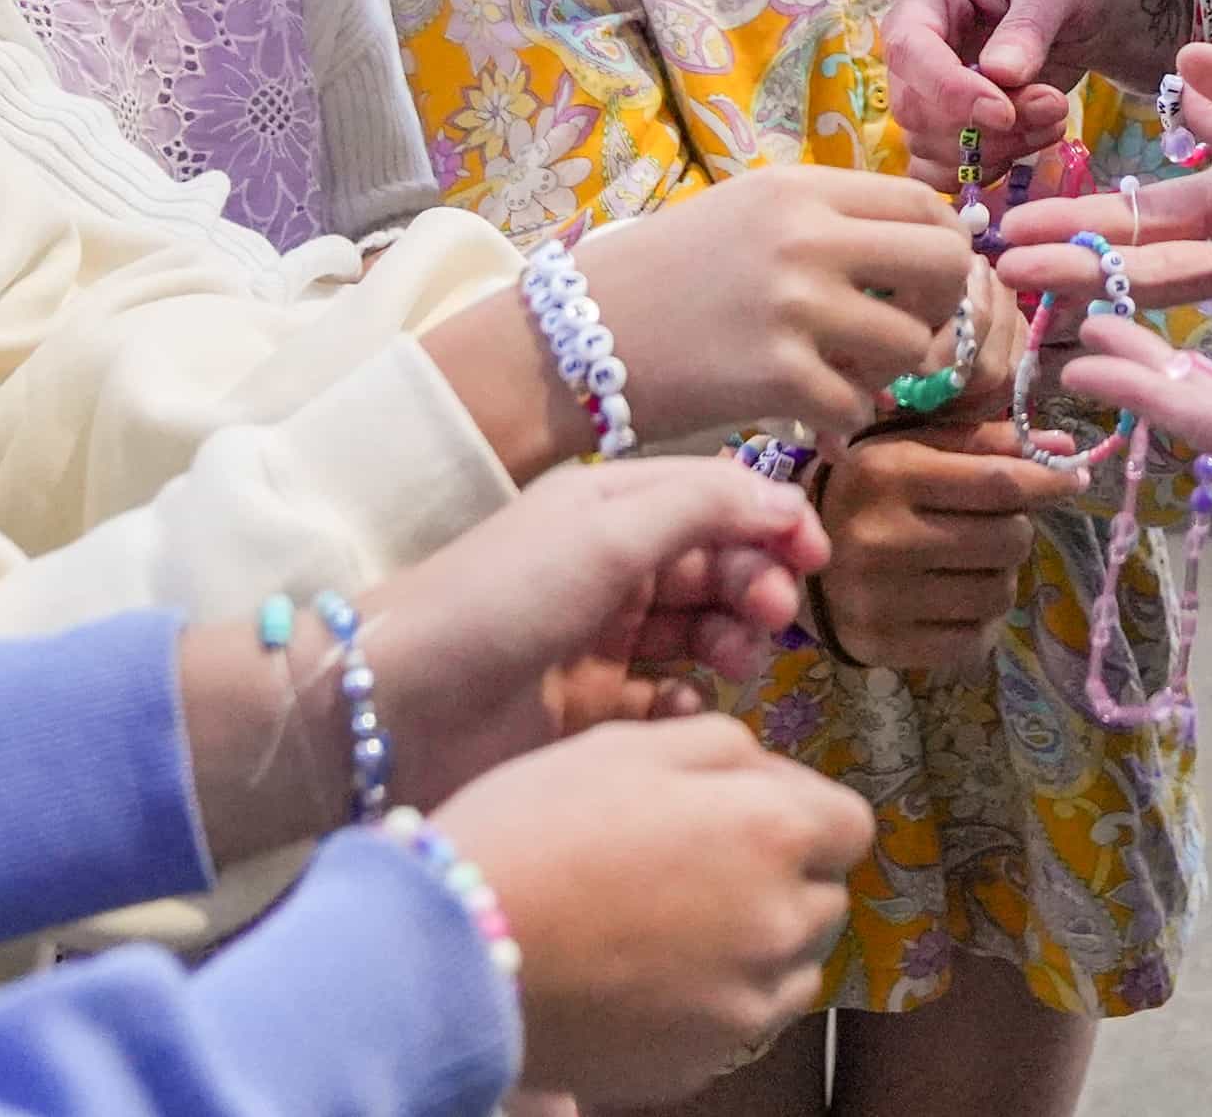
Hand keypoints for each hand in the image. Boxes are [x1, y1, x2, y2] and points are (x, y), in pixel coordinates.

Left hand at [358, 457, 827, 802]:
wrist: (396, 705)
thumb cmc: (503, 597)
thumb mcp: (607, 529)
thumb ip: (705, 504)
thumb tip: (787, 499)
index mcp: (610, 506)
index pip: (716, 496)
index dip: (771, 519)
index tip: (815, 554)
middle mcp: (609, 568)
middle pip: (717, 565)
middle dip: (757, 583)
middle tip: (774, 615)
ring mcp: (599, 642)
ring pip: (700, 633)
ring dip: (733, 639)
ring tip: (737, 660)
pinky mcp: (589, 715)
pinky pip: (667, 704)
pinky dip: (690, 705)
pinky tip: (689, 709)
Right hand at [431, 717, 871, 1103]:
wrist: (455, 952)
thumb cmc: (537, 827)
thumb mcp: (630, 744)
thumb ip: (725, 747)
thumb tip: (769, 774)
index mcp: (773, 830)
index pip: (850, 824)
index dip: (801, 811)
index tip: (746, 812)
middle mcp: (781, 922)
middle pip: (824, 896)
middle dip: (783, 875)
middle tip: (698, 864)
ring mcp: (746, 1004)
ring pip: (793, 966)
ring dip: (759, 941)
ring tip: (674, 925)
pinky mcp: (704, 1062)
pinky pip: (741, 1022)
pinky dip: (716, 998)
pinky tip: (649, 975)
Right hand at [574, 166, 972, 442]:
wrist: (572, 337)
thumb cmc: (662, 275)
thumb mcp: (745, 213)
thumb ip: (825, 220)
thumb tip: (918, 247)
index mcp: (800, 189)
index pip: (924, 205)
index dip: (943, 248)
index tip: (923, 283)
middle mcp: (805, 237)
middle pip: (942, 264)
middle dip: (938, 308)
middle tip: (902, 334)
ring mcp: (793, 306)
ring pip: (908, 345)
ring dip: (888, 373)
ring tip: (847, 378)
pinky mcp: (774, 376)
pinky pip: (857, 406)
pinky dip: (844, 421)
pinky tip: (814, 418)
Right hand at [812, 419, 1084, 675]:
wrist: (788, 558)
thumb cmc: (867, 490)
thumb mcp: (914, 447)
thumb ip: (986, 443)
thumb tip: (1063, 450)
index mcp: (890, 474)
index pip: (1000, 483)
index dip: (1047, 482)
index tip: (1071, 480)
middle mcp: (883, 537)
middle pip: (1009, 541)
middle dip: (1014, 530)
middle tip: (991, 525)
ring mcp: (881, 599)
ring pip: (999, 593)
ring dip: (998, 577)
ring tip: (967, 563)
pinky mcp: (883, 647)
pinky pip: (973, 641)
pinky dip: (977, 620)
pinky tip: (952, 599)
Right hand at [881, 0, 1189, 168]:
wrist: (1097, 1)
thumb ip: (1029, 26)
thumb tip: (1000, 76)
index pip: (907, 49)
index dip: (949, 90)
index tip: (1004, 112)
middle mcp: (916, 44)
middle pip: (915, 108)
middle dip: (986, 124)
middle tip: (1053, 106)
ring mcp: (930, 87)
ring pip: (932, 146)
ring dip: (998, 147)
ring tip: (1055, 116)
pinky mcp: (951, 122)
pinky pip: (945, 167)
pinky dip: (990, 167)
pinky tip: (1036, 137)